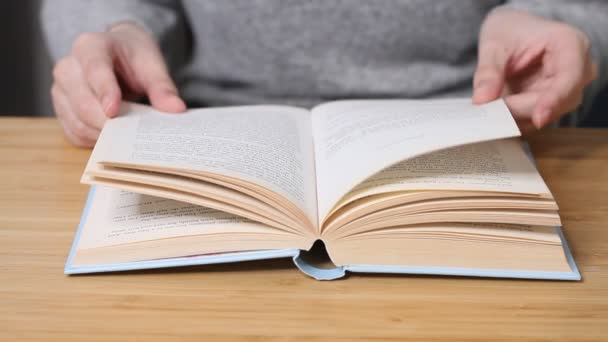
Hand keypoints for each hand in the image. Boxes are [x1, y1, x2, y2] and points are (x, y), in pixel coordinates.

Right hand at [51, 21, 185, 146]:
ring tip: (127, 137)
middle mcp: (68, 67)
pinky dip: (94, 140)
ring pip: (77, 121)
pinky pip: (74, 132)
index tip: (115, 112)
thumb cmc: (133, 57)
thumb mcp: (151, 64)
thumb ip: (162, 86)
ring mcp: (61, 89)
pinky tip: (113, 138)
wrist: (118, 53)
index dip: (104, 92)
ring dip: (102, 134)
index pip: (94, 70)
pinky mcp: (62, 109)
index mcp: (90, 46)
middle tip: (131, 135)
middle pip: (82, 102)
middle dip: (106, 122)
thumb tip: (176, 109)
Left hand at [473, 8, 596, 132]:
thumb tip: (482, 101)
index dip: (554, 100)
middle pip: (557, 102)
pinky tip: (496, 113)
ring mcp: (567, 90)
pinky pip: (534, 120)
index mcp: (570, 44)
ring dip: (515, 116)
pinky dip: (514, 120)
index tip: (538, 118)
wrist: (512, 34)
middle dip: (521, 109)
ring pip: (545, 115)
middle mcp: (577, 70)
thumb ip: (488, 71)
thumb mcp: (493, 44)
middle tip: (489, 110)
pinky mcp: (552, 105)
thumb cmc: (509, 31)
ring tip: (490, 108)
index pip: (569, 77)